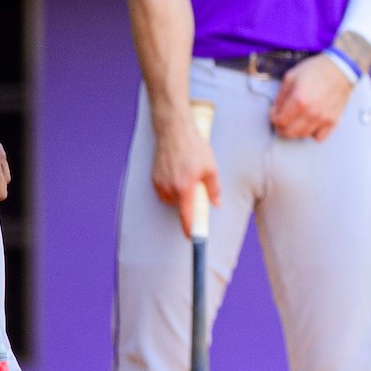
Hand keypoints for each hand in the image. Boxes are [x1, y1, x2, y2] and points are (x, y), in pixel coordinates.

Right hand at [151, 117, 220, 238]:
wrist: (174, 131)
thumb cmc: (194, 148)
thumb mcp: (211, 168)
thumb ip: (213, 189)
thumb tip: (216, 203)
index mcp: (185, 188)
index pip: (186, 216)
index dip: (190, 229)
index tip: (193, 238)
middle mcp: (170, 188)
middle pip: (179, 208)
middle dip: (189, 204)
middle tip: (197, 190)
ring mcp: (159, 183)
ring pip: (171, 200)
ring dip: (180, 196)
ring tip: (188, 178)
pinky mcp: (154, 178)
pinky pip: (163, 192)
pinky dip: (172, 189)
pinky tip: (178, 175)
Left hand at [270, 54, 355, 141]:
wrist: (340, 70)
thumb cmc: (316, 70)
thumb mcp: (291, 76)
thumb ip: (280, 96)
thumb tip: (275, 110)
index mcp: (299, 100)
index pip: (279, 122)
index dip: (273, 118)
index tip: (275, 113)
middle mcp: (311, 112)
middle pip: (289, 133)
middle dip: (282, 128)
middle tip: (283, 120)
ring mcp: (323, 118)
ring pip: (303, 136)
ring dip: (296, 130)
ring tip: (297, 119)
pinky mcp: (333, 121)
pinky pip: (319, 137)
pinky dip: (313, 133)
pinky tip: (311, 123)